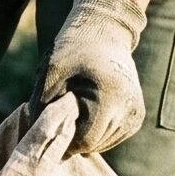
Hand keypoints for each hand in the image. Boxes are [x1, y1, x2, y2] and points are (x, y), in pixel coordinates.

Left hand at [38, 0, 147, 155]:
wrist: (105, 32)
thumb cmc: (74, 48)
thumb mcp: (52, 71)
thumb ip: (42, 104)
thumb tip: (37, 134)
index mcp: (111, 96)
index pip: (87, 140)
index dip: (64, 139)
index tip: (50, 123)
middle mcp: (130, 108)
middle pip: (95, 144)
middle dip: (73, 135)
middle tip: (60, 112)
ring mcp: (137, 114)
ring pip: (103, 143)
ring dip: (84, 133)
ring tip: (75, 107)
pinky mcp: (137, 116)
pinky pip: (111, 137)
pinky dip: (96, 130)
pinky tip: (86, 111)